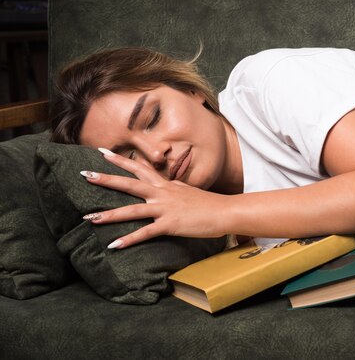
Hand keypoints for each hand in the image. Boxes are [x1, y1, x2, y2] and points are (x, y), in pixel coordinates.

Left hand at [80, 149, 227, 248]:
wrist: (226, 211)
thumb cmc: (210, 204)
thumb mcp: (188, 192)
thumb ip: (173, 190)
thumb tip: (166, 187)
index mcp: (167, 185)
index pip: (141, 168)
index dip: (121, 160)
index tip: (103, 152)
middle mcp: (163, 193)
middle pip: (130, 183)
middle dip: (106, 178)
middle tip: (85, 174)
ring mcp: (165, 208)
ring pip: (132, 209)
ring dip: (109, 214)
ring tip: (88, 219)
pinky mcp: (170, 224)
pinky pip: (145, 233)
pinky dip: (128, 239)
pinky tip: (113, 245)